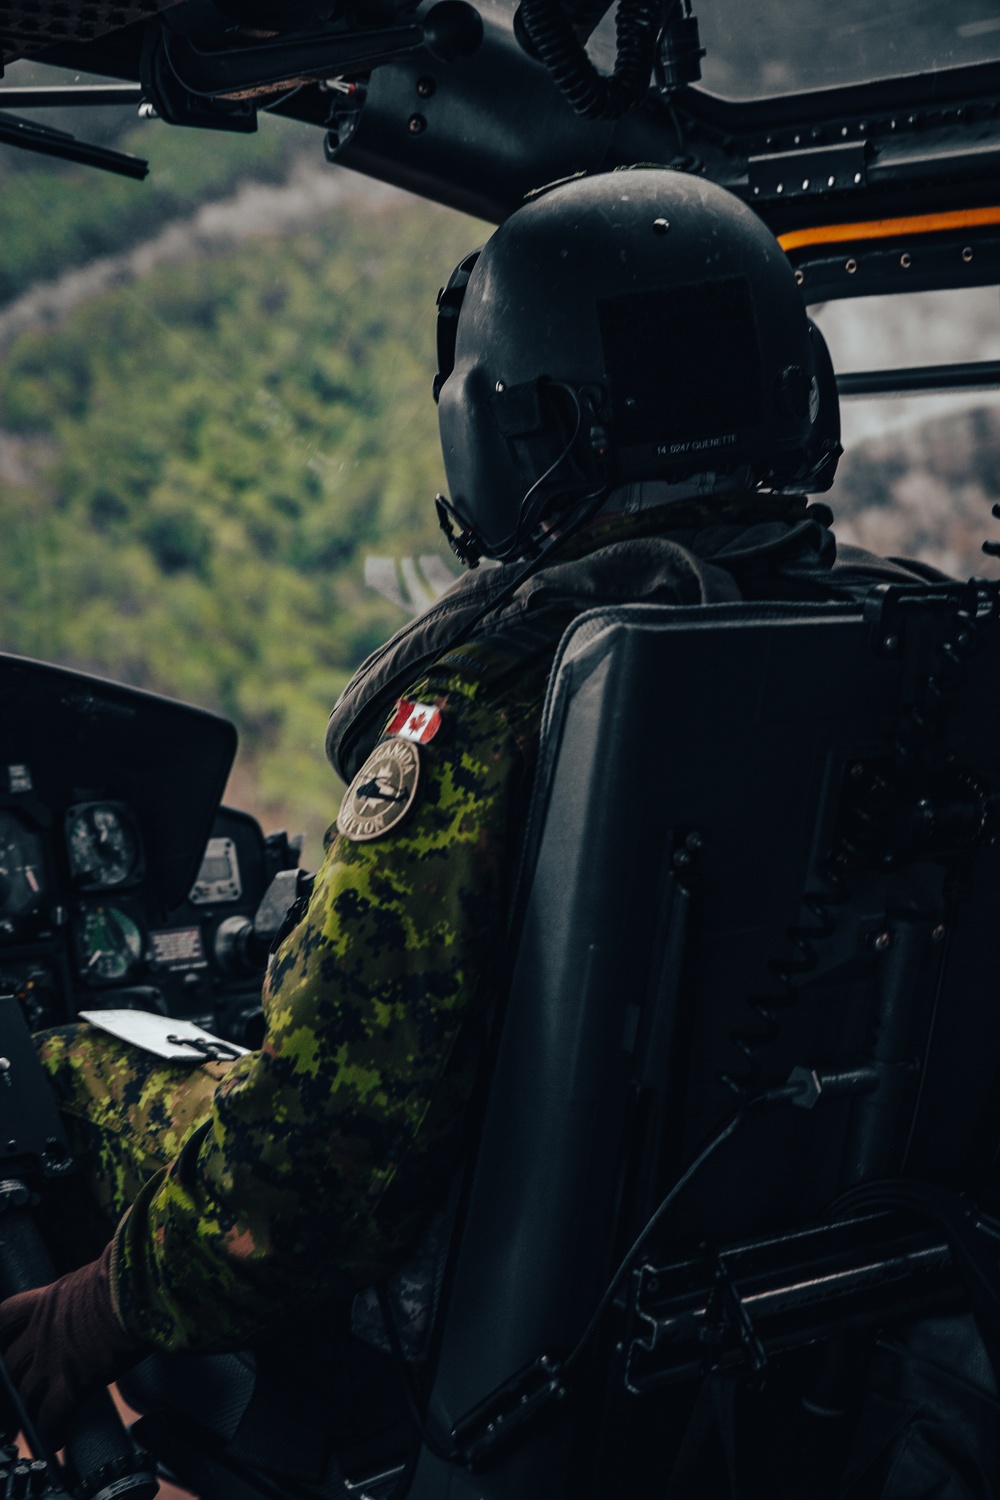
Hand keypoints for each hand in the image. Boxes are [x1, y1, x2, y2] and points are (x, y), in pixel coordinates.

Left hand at [0, 1243, 145, 1448]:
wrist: (139, 1288)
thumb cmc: (127, 1275)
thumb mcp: (94, 1277)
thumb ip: (83, 1293)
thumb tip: (101, 1291)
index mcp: (48, 1301)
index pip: (6, 1316)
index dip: (0, 1335)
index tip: (3, 1350)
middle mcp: (44, 1332)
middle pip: (12, 1365)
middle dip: (10, 1385)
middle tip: (12, 1401)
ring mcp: (54, 1359)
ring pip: (26, 1395)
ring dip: (27, 1413)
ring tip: (32, 1426)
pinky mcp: (73, 1383)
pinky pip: (51, 1416)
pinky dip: (50, 1431)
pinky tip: (55, 1439)